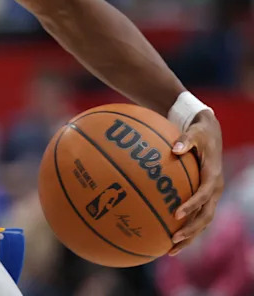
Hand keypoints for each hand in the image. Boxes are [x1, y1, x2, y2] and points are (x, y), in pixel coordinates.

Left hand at [169, 110, 224, 254]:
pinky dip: (186, 228)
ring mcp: (211, 196)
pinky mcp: (205, 197)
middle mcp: (215, 189)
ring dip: (189, 237)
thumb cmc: (199, 132)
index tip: (176, 214)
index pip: (204, 195)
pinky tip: (167, 238)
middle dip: (191, 231)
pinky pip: (196, 216)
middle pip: (205, 216)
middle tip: (173, 241)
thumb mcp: (195, 132)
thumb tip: (174, 147)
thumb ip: (185, 140)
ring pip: (202, 222)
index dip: (191, 205)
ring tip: (170, 250)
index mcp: (213, 176)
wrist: (211, 132)